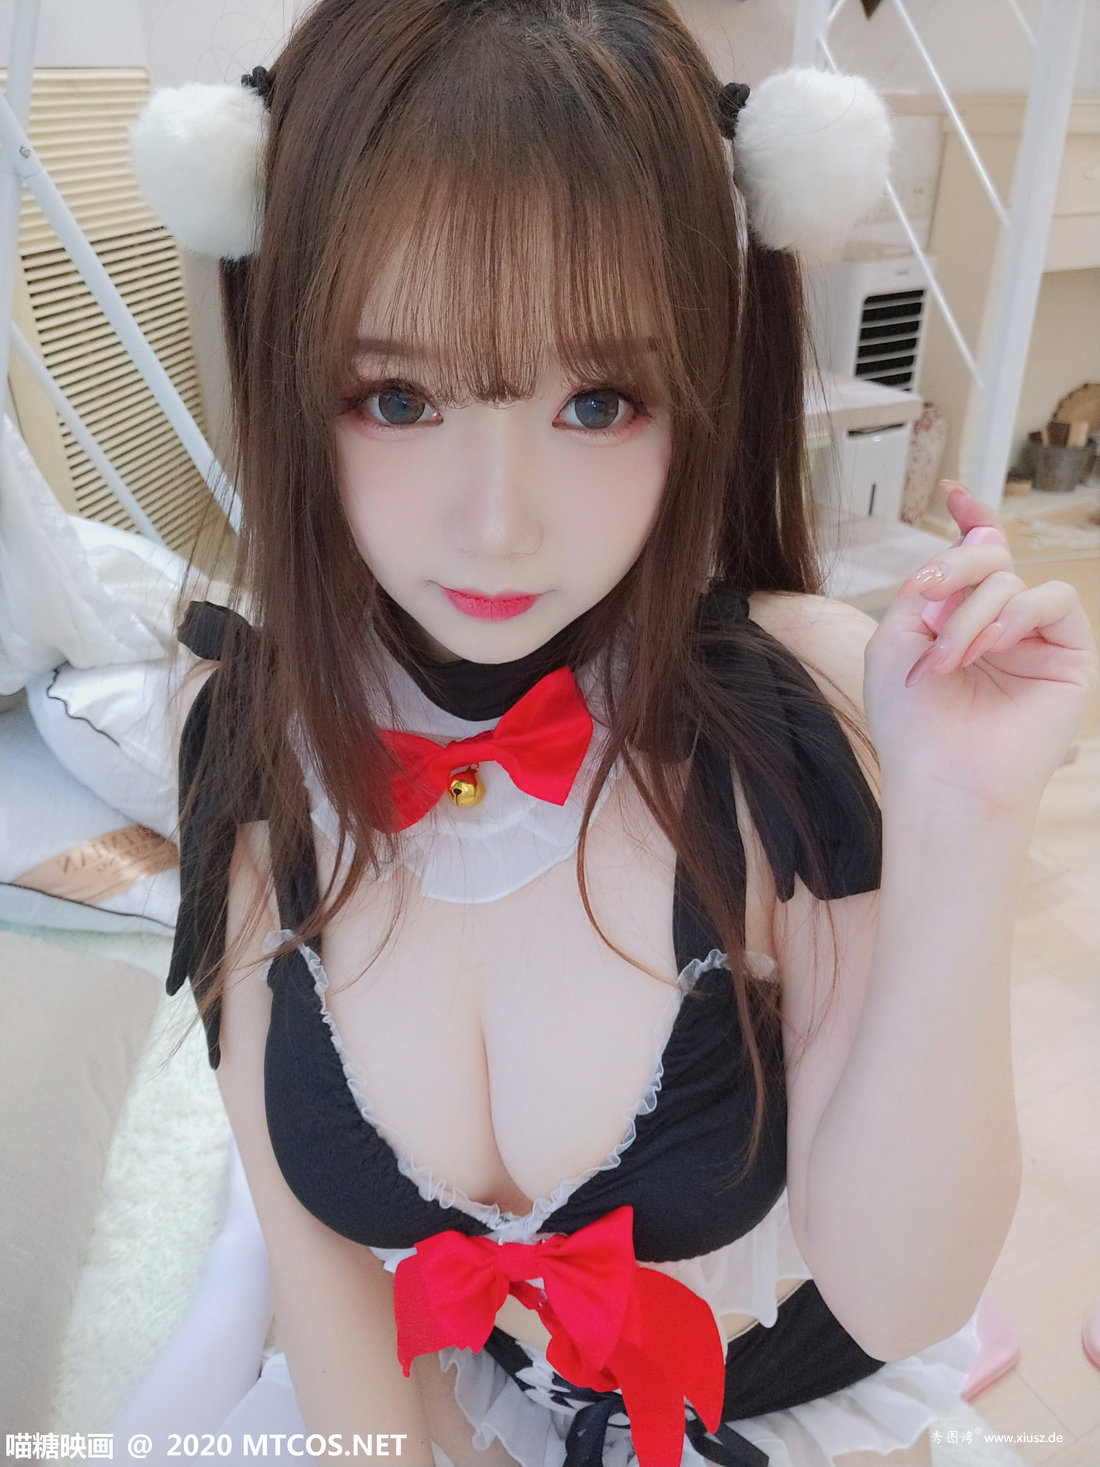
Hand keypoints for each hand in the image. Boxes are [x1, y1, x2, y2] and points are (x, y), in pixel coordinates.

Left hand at [862, 480, 1099, 816]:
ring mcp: (1035, 639)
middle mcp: (1000, 625)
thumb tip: (976, 540)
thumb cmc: (911, 721)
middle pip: (988, 559)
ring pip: (1013, 580)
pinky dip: (1016, 614)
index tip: (953, 491)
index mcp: (957, 620)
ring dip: (971, 613)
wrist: (940, 777)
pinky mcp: (1069, 656)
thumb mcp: (894, 640)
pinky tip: (989, 646)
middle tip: (927, 596)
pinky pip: (1054, 600)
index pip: (972, 561)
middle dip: (954, 568)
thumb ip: (924, 587)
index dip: (969, 522)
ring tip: (948, 658)